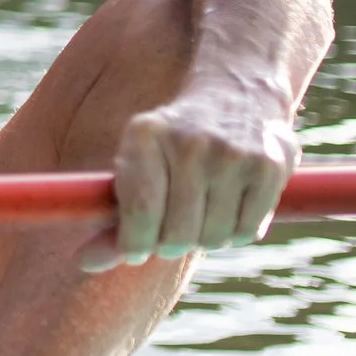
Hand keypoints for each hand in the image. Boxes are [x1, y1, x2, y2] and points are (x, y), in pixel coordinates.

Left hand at [83, 97, 299, 271]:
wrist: (236, 92)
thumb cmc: (173, 144)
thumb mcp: (136, 165)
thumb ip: (113, 217)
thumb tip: (87, 263)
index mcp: (145, 135)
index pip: (139, 214)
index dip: (135, 243)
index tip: (136, 249)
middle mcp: (189, 142)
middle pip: (177, 234)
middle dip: (171, 243)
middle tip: (172, 229)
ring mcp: (232, 153)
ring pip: (213, 237)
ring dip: (206, 237)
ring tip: (202, 212)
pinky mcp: (269, 166)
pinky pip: (247, 232)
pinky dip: (237, 233)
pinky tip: (230, 209)